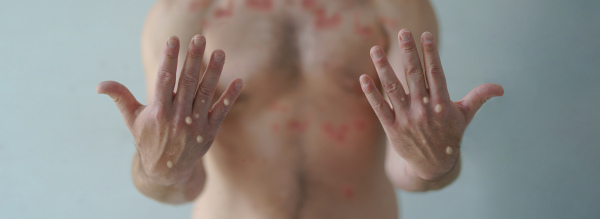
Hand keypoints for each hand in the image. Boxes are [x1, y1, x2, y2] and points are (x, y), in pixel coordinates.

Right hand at [96, 35, 242, 183]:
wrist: (167, 171)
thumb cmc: (148, 139)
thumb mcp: (133, 119)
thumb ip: (120, 97)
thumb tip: (99, 85)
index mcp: (158, 111)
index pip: (164, 79)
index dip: (169, 59)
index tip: (174, 39)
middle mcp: (178, 117)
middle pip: (187, 83)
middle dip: (194, 59)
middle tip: (200, 38)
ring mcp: (195, 124)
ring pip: (206, 94)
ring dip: (214, 73)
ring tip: (219, 53)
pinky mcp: (209, 131)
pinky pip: (222, 111)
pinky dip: (230, 97)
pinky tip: (239, 81)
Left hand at [360, 30, 503, 179]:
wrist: (433, 167)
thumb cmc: (450, 136)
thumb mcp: (465, 116)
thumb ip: (479, 98)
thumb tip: (500, 88)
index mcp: (442, 104)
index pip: (436, 73)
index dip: (430, 54)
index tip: (425, 35)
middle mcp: (423, 110)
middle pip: (414, 75)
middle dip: (408, 53)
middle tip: (403, 33)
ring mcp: (406, 119)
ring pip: (393, 89)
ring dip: (383, 68)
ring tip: (374, 50)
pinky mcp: (392, 129)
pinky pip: (379, 108)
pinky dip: (371, 94)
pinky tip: (364, 79)